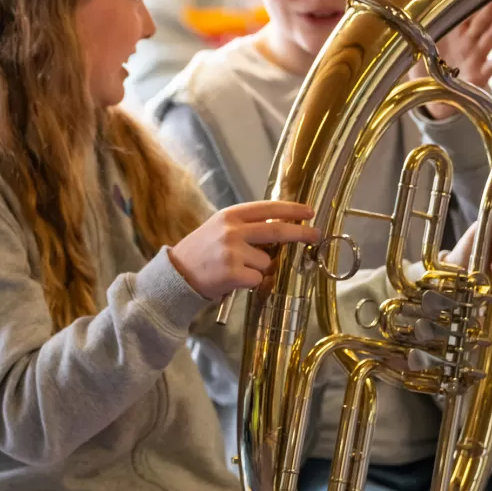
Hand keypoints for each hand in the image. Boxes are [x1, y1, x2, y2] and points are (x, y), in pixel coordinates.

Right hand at [168, 201, 320, 299]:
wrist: (176, 273)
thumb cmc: (200, 251)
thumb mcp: (219, 227)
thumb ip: (246, 225)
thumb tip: (280, 226)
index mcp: (230, 215)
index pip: (268, 208)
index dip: (292, 210)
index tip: (309, 212)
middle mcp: (232, 230)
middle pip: (277, 230)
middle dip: (301, 233)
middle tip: (315, 235)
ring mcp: (232, 252)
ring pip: (267, 261)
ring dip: (259, 268)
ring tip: (237, 269)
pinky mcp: (232, 273)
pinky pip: (258, 278)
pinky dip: (251, 282)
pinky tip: (234, 279)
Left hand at [424, 1, 491, 119]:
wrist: (433, 95)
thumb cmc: (427, 69)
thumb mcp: (418, 49)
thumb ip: (415, 34)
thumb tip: (402, 14)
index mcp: (453, 36)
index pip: (465, 16)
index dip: (473, 2)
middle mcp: (467, 45)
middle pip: (481, 23)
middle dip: (490, 8)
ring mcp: (475, 59)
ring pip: (490, 39)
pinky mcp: (479, 76)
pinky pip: (491, 67)